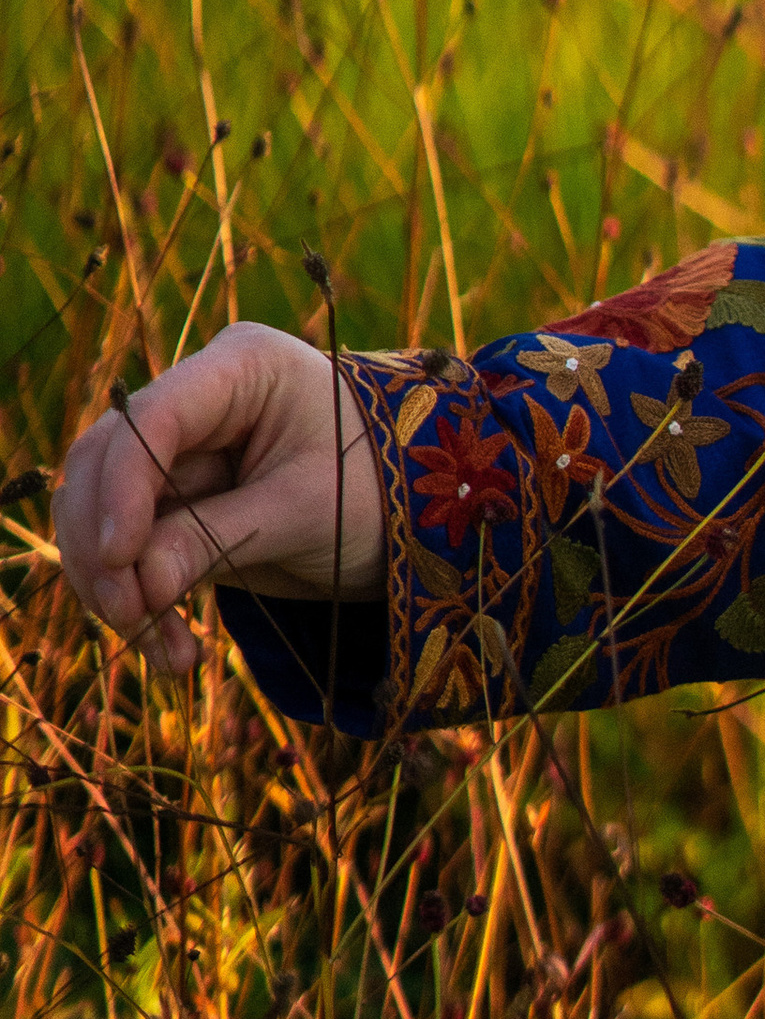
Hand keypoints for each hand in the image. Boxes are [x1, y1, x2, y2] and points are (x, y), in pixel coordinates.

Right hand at [51, 323, 390, 678]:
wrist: (408, 521)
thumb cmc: (375, 492)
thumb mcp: (306, 511)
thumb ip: (217, 537)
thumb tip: (137, 580)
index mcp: (241, 367)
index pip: (154, 418)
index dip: (123, 486)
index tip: (120, 557)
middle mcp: (199, 401)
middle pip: (107, 464)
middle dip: (106, 546)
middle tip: (129, 614)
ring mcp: (182, 455)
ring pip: (101, 514)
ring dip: (116, 586)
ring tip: (168, 649)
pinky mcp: (176, 506)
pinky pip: (128, 553)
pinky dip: (139, 602)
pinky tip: (173, 651)